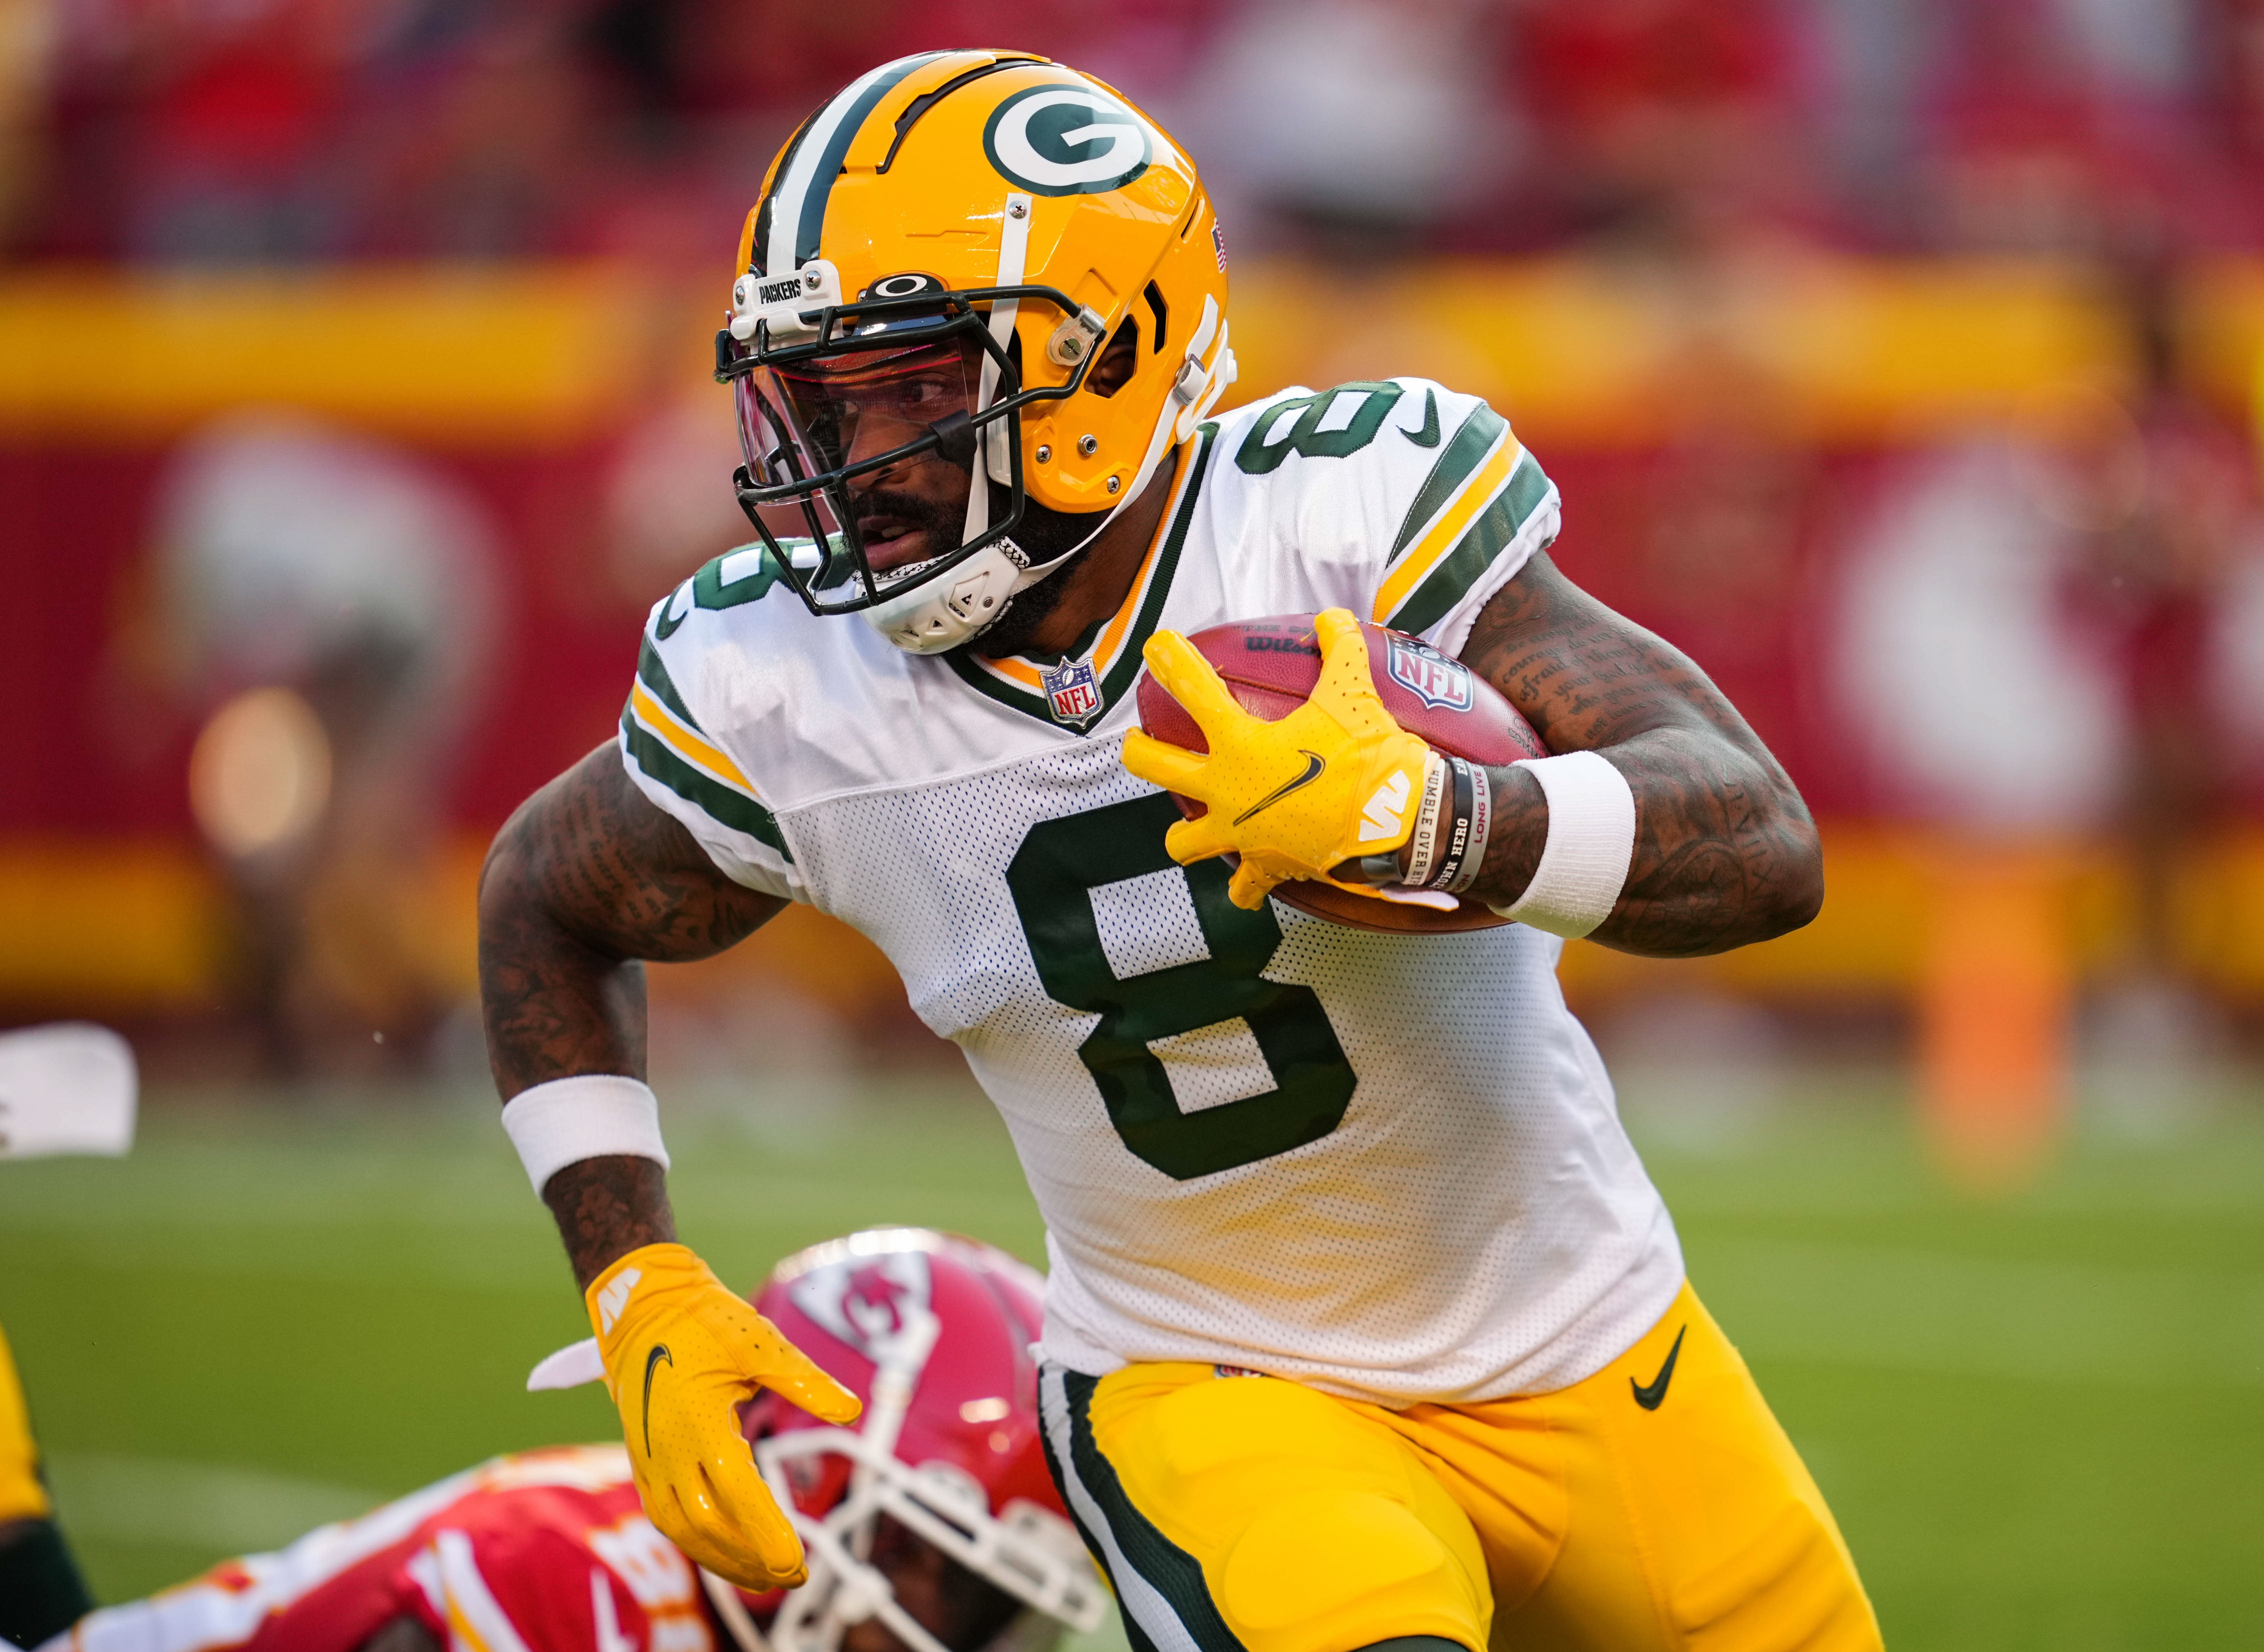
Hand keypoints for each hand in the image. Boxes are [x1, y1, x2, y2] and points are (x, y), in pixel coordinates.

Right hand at [586, 1243, 859, 1590]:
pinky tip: (730, 1556)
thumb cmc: (704, 1321)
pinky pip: (669, 1520)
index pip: (736, 1492)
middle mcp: (668, 1451)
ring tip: (769, 1579)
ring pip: (685, 1532)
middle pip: (709, 1526)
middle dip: (752, 1559)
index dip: (765, 1532)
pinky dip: (700, 1545)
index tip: (796, 1563)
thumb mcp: (759, 1341)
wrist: (640, 1308)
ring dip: (726, 1561)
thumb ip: (804, 1379)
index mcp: (697, 1421)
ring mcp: (650, 1462)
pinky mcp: (644, 1465)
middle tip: (797, 1576)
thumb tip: (852, 1410)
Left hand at [1122, 608, 1434, 909]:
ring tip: (1184, 828)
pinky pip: (1243, 886)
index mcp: (1240, 743)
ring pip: (1183, 841)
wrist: (1394, 821)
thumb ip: (1339, 648)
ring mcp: (1239, 833)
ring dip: (1182, 834)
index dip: (1172, 661)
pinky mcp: (1264, 866)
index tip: (1155, 645)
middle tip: (1134, 743)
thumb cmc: (1367, 756)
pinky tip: (1246, 884)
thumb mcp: (1353, 692)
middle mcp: (1225, 790)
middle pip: (1155, 767)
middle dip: (1138, 752)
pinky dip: (1245, 887)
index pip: (1195, 690)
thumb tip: (1334, 616)